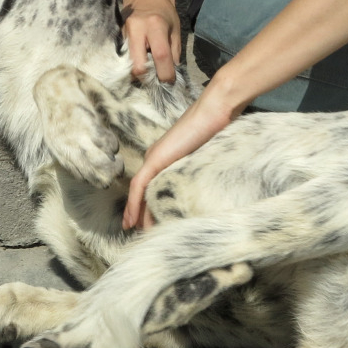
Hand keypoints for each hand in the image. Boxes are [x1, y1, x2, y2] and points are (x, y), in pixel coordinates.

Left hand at [123, 81, 242, 229]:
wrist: (214, 114)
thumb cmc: (214, 132)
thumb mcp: (201, 158)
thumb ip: (194, 172)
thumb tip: (197, 193)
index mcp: (165, 158)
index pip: (151, 186)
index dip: (146, 205)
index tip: (146, 224)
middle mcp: (155, 158)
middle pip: (142, 191)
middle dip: (139, 213)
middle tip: (140, 234)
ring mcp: (154, 157)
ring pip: (138, 191)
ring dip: (135, 213)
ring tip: (135, 231)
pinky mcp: (155, 158)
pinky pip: (139, 185)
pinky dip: (134, 203)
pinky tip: (132, 219)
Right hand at [124, 0, 180, 83]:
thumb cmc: (164, 11)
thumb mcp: (175, 30)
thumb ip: (174, 52)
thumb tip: (172, 74)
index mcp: (155, 26)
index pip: (161, 56)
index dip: (166, 73)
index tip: (170, 81)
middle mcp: (136, 30)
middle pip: (138, 66)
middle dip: (148, 78)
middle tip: (156, 78)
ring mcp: (124, 35)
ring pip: (130, 65)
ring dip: (141, 72)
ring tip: (151, 70)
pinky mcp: (119, 39)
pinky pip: (126, 59)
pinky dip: (136, 64)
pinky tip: (143, 61)